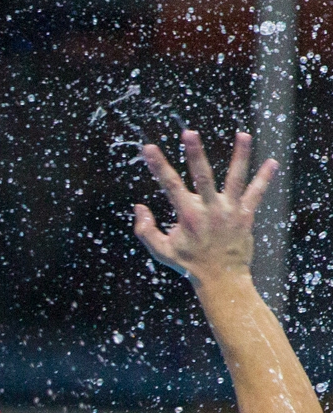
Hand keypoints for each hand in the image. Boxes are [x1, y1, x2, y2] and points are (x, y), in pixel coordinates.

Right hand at [136, 130, 274, 284]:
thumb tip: (139, 207)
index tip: (148, 148)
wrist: (221, 279)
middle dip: (195, 153)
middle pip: (202, 176)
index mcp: (187, 215)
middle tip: (190, 132)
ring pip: (235, 179)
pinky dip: (264, 178)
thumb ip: (145, 229)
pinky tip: (272, 162)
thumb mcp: (160, 251)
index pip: (169, 185)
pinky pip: (256, 194)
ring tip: (243, 135)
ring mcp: (229, 211)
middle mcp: (209, 209)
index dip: (158, 165)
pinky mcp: (245, 216)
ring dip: (239, 156)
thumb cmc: (189, 264)